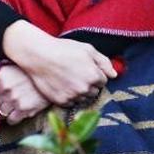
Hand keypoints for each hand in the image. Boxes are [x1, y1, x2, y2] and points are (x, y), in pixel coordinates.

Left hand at [0, 63, 50, 125]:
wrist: (53, 76)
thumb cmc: (32, 73)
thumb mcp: (13, 68)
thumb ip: (1, 76)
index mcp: (0, 76)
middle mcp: (5, 88)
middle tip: (2, 104)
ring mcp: (14, 99)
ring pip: (0, 113)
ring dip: (4, 112)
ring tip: (11, 108)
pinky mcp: (23, 109)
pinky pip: (11, 120)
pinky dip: (12, 119)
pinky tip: (17, 113)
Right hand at [1, 21, 117, 107]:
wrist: (39, 56)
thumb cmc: (64, 49)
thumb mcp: (87, 49)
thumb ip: (104, 62)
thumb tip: (114, 75)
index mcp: (94, 76)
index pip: (103, 81)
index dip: (95, 73)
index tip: (85, 67)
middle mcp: (85, 89)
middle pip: (94, 91)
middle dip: (89, 84)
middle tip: (76, 73)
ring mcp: (73, 97)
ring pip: (83, 98)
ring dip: (79, 91)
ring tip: (69, 78)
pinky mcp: (61, 102)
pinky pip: (71, 103)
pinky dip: (69, 96)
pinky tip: (62, 85)